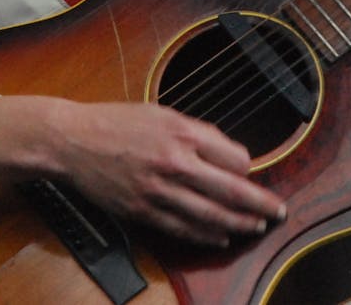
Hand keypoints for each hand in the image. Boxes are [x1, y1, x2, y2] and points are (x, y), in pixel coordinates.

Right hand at [0, 96, 284, 246]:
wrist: (72, 141)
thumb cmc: (117, 122)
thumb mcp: (161, 112)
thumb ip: (196, 132)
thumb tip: (230, 155)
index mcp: (181, 132)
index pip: (233, 157)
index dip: (249, 168)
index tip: (254, 173)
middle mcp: (173, 162)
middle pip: (230, 190)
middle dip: (259, 204)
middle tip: (278, 211)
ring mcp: (157, 190)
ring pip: (210, 215)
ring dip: (238, 224)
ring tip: (256, 227)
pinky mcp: (142, 210)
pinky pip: (182, 228)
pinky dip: (206, 235)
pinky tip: (220, 237)